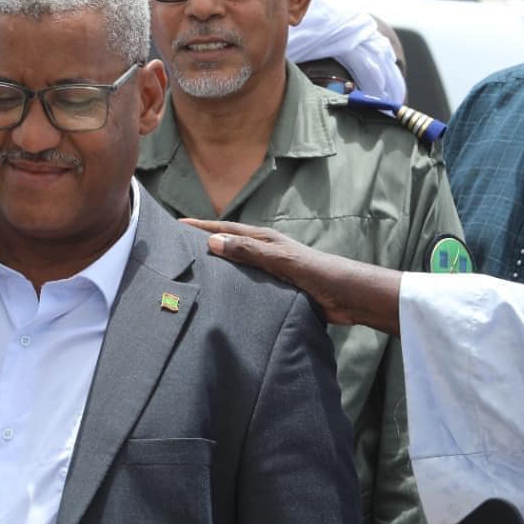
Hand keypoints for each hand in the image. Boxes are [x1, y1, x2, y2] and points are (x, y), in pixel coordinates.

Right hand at [182, 218, 401, 332]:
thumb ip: (248, 251)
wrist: (347, 295)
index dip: (202, 227)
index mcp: (265, 240)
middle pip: (228, 246)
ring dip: (217, 267)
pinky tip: (221, 298)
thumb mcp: (279, 260)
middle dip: (204, 245)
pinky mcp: (277, 290)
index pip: (226, 230)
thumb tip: (212, 242)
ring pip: (236, 267)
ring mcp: (270, 271)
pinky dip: (231, 287)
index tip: (176, 224)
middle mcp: (265, 253)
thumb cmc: (317, 272)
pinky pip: (246, 285)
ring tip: (193, 274)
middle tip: (177, 249)